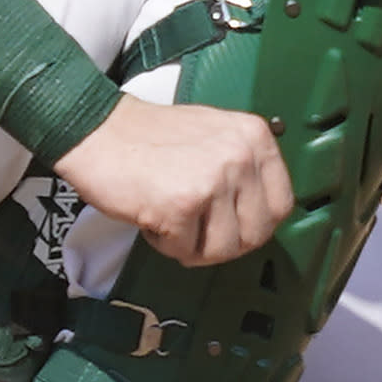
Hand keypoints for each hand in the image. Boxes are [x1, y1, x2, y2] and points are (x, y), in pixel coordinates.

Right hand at [57, 96, 291, 267]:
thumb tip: (259, 214)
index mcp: (256, 137)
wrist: (99, 132)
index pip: (282, 204)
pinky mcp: (182, 205)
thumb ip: (243, 167)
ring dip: (194, 247)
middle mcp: (242, 156)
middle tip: (198, 234)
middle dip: (225, 244)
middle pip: (257, 233)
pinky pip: (185, 250)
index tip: (235, 228)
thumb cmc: (152, 138)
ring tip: (173, 222)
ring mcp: (214, 181)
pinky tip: (152, 218)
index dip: (257, 225)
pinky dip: (165, 244)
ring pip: (223, 249)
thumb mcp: (216, 135)